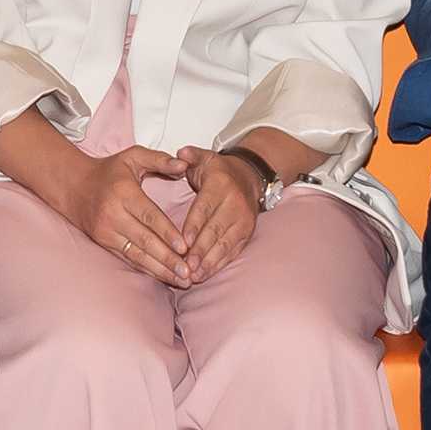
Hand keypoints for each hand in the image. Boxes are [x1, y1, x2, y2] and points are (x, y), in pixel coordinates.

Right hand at [46, 143, 195, 287]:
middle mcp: (113, 215)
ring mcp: (107, 232)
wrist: (73, 186)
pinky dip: (147, 270)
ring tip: (181, 281)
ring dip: (160, 270)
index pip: (149, 216)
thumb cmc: (108, 171)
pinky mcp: (104, 243)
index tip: (185, 247)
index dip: (167, 233)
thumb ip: (160, 160)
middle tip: (188, 273)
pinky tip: (164, 277)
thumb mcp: (132, 157)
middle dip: (168, 259)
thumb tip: (184, 165)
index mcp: (123, 193)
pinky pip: (128, 259)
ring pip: (137, 255)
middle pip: (145, 241)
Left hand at [168, 149, 268, 286]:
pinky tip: (206, 274)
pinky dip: (219, 264)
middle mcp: (235, 204)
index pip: (205, 208)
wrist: (249, 177)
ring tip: (194, 275)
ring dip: (209, 261)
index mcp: (220, 185)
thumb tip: (181, 154)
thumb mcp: (204, 157)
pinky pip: (233, 251)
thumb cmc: (218, 171)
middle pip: (215, 230)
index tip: (183, 242)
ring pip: (225, 244)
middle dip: (200, 250)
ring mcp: (243, 221)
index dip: (194, 226)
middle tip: (185, 266)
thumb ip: (190, 156)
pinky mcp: (247, 233)